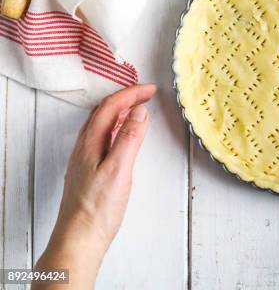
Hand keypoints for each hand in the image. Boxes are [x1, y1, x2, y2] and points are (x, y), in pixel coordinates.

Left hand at [34, 84, 156, 289]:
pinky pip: (102, 138)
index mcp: (90, 142)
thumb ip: (129, 138)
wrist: (80, 238)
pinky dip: (116, 128)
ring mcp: (85, 158)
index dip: (131, 94)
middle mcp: (84, 147)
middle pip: (103, 112)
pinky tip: (124, 137)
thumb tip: (140, 111)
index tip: (150, 89)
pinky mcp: (89, 170)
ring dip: (120, 111)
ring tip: (138, 109)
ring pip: (102, 124)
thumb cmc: (98, 208)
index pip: (110, 107)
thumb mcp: (119, 169)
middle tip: (146, 94)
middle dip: (125, 98)